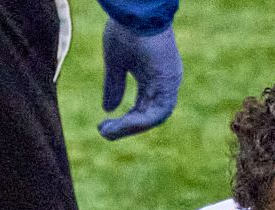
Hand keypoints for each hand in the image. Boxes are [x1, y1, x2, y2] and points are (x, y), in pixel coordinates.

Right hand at [98, 20, 181, 139]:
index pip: (144, 107)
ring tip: (109, 131)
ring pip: (155, 116)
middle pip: (150, 115)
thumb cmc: (126, 30)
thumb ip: (114, 85)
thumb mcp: (116, 62)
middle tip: (104, 132)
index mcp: (155, 78)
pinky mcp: (169, 82)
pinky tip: (122, 123)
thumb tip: (107, 109)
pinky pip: (158, 111)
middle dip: (127, 127)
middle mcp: (165, 83)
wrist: (134, 12)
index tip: (106, 125)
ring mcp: (169, 83)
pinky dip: (141, 120)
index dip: (127, 119)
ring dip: (132, 127)